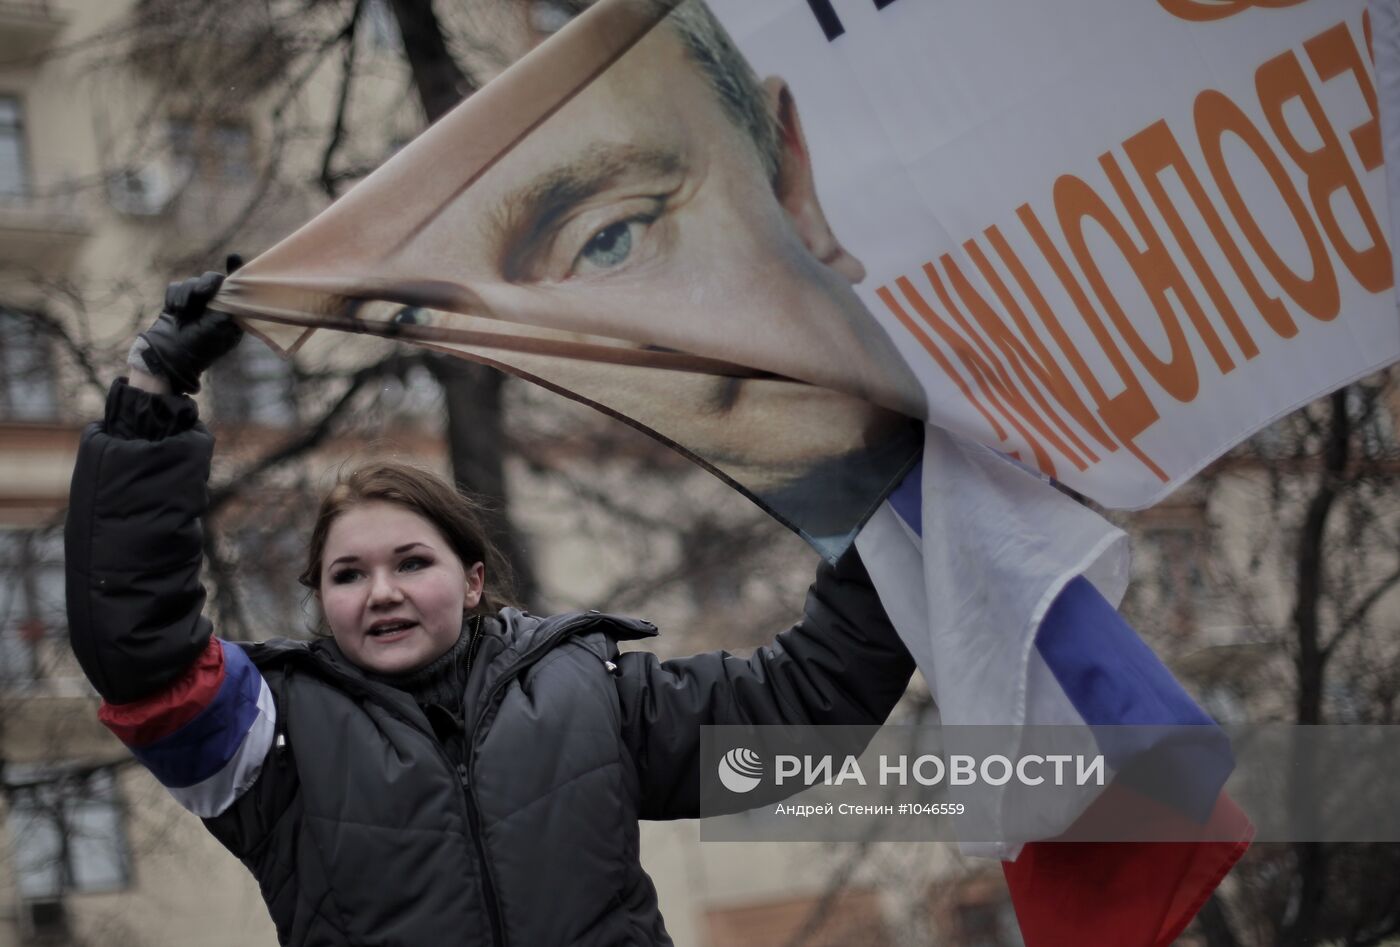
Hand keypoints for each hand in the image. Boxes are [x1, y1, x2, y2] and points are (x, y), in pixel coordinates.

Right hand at [135, 265, 243, 394]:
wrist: (169, 355)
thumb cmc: (199, 346)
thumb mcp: (221, 326)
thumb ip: (229, 304)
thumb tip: (234, 285)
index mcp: (231, 313)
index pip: (237, 289)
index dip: (237, 272)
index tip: (233, 258)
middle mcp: (215, 306)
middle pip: (213, 279)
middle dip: (205, 284)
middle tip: (201, 294)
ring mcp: (196, 304)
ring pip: (192, 281)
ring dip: (187, 294)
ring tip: (183, 311)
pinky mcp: (178, 302)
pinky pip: (176, 286)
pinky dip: (174, 297)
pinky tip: (175, 310)